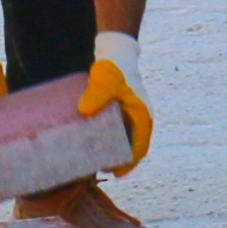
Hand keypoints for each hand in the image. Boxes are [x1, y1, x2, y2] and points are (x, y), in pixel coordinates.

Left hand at [83, 29, 155, 172]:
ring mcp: (132, 116)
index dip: (130, 163)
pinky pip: (119, 133)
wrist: (116, 53)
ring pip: (127, 141)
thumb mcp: (104, 80)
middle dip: (121, 162)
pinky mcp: (122, 113)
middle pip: (134, 148)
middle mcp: (140, 119)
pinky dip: (111, 142)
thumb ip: (96, 94)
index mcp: (142, 116)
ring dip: (116, 153)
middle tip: (102, 170)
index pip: (140, 148)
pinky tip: (95, 145)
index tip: (116, 174)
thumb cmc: (114, 68)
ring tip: (97, 161)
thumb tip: (84, 111)